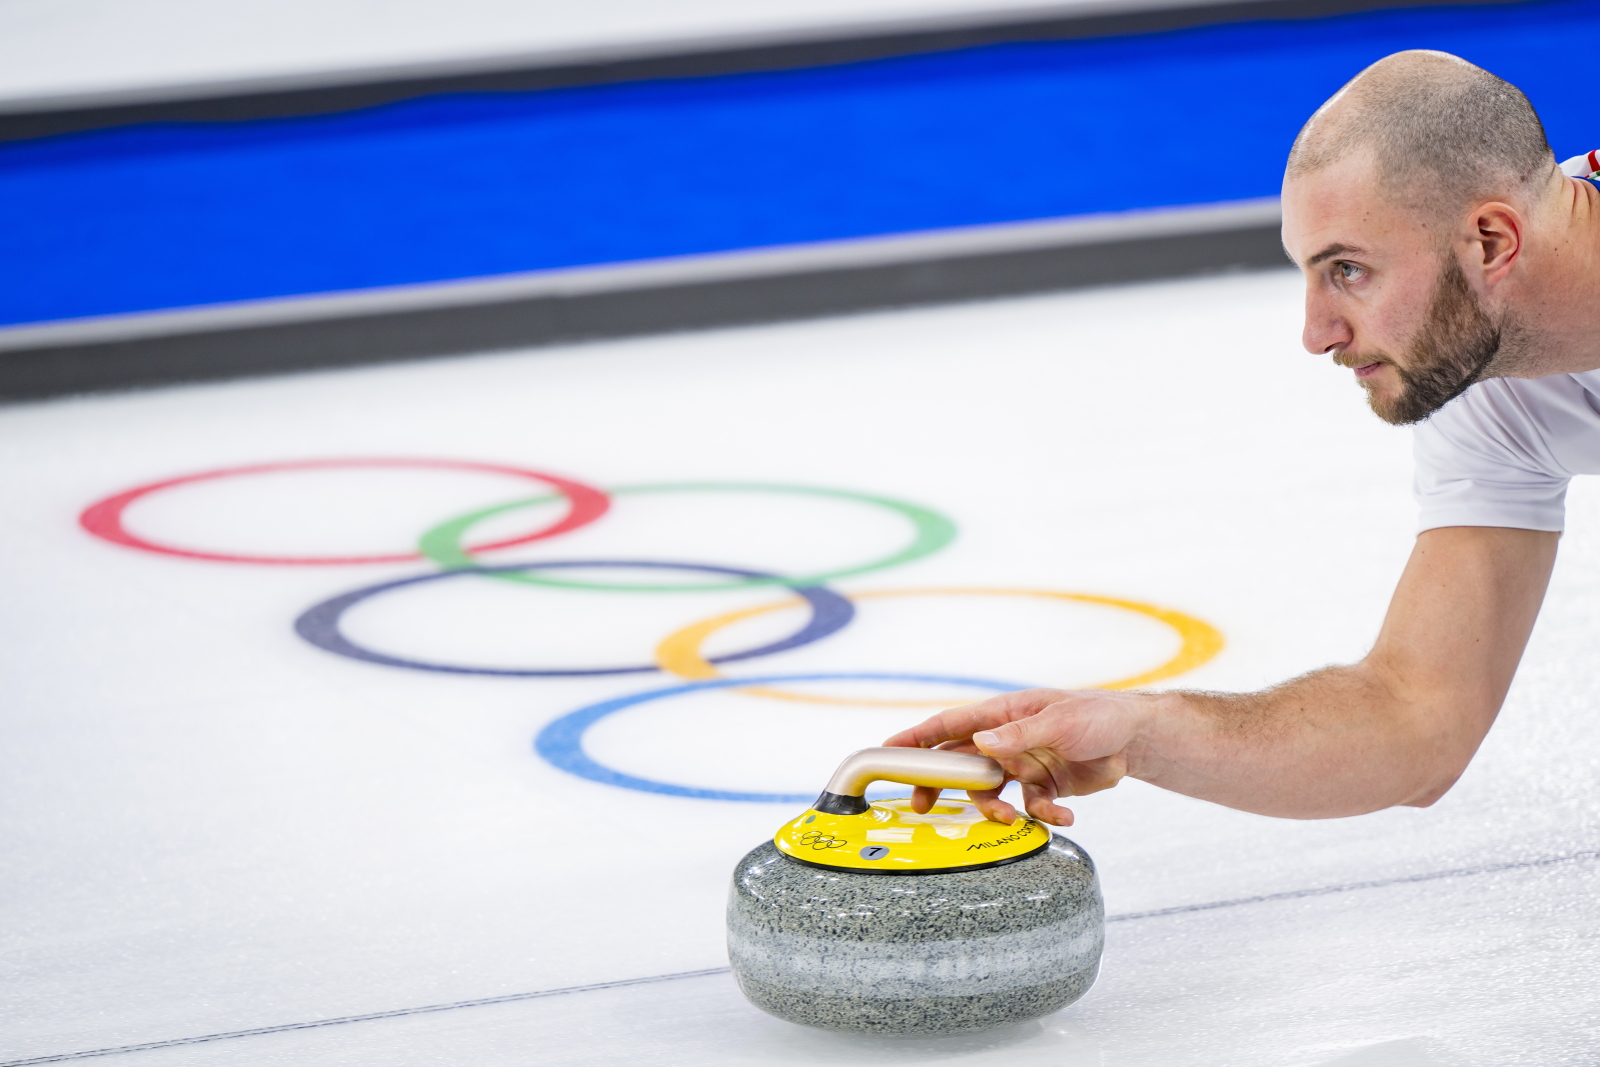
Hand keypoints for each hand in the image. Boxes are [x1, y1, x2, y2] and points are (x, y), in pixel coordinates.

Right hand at [882, 688, 1153, 825]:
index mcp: (1001, 715)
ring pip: (989, 791)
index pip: (948, 726)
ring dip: (994, 809)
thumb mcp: (1058, 721)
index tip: (884, 752)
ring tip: (1011, 819)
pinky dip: (1041, 815)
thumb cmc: (1097, 715)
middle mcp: (1005, 740)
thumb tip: (980, 742)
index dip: (914, 739)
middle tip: (921, 805)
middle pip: (958, 763)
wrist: (1135, 738)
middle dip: (938, 784)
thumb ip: (1018, 734)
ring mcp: (1022, 763)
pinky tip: (1062, 816)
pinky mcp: (1042, 785)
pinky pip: (1028, 806)